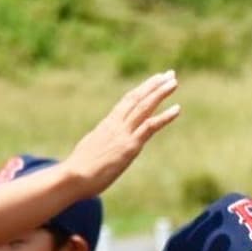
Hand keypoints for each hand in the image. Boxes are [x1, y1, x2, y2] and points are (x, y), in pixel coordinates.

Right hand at [65, 72, 180, 196]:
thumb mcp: (92, 150)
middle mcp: (116, 125)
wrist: (74, 176)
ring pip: (144, 107)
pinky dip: (164, 117)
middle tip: (170, 74)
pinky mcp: (130, 147)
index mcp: (107, 125)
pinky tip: (177, 109)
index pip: (127, 102)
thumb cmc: (79, 169)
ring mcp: (123, 134)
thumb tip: (104, 146)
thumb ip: (101, 144)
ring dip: (160, 93)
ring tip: (174, 81)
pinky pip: (150, 127)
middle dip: (154, 85)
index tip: (154, 80)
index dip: (142, 90)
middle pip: (137, 98)